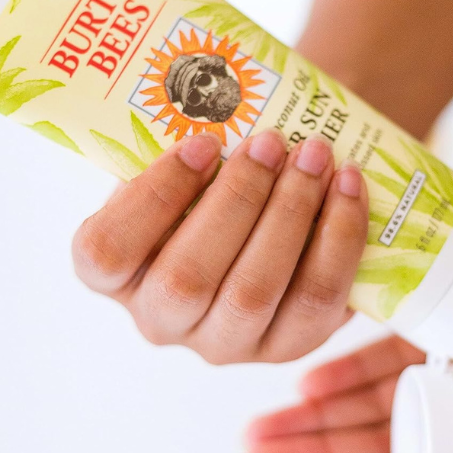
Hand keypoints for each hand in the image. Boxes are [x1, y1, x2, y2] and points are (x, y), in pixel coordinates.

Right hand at [73, 130, 367, 363]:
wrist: (276, 219)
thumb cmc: (217, 186)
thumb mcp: (186, 172)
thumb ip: (186, 155)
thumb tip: (219, 106)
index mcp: (118, 276)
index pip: (105, 253)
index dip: (152, 197)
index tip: (201, 143)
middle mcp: (163, 320)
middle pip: (186, 278)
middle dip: (237, 199)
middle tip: (272, 141)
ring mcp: (225, 343)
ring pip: (253, 291)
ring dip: (290, 213)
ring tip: (316, 154)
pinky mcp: (288, 346)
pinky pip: (316, 298)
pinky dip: (338, 236)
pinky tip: (348, 185)